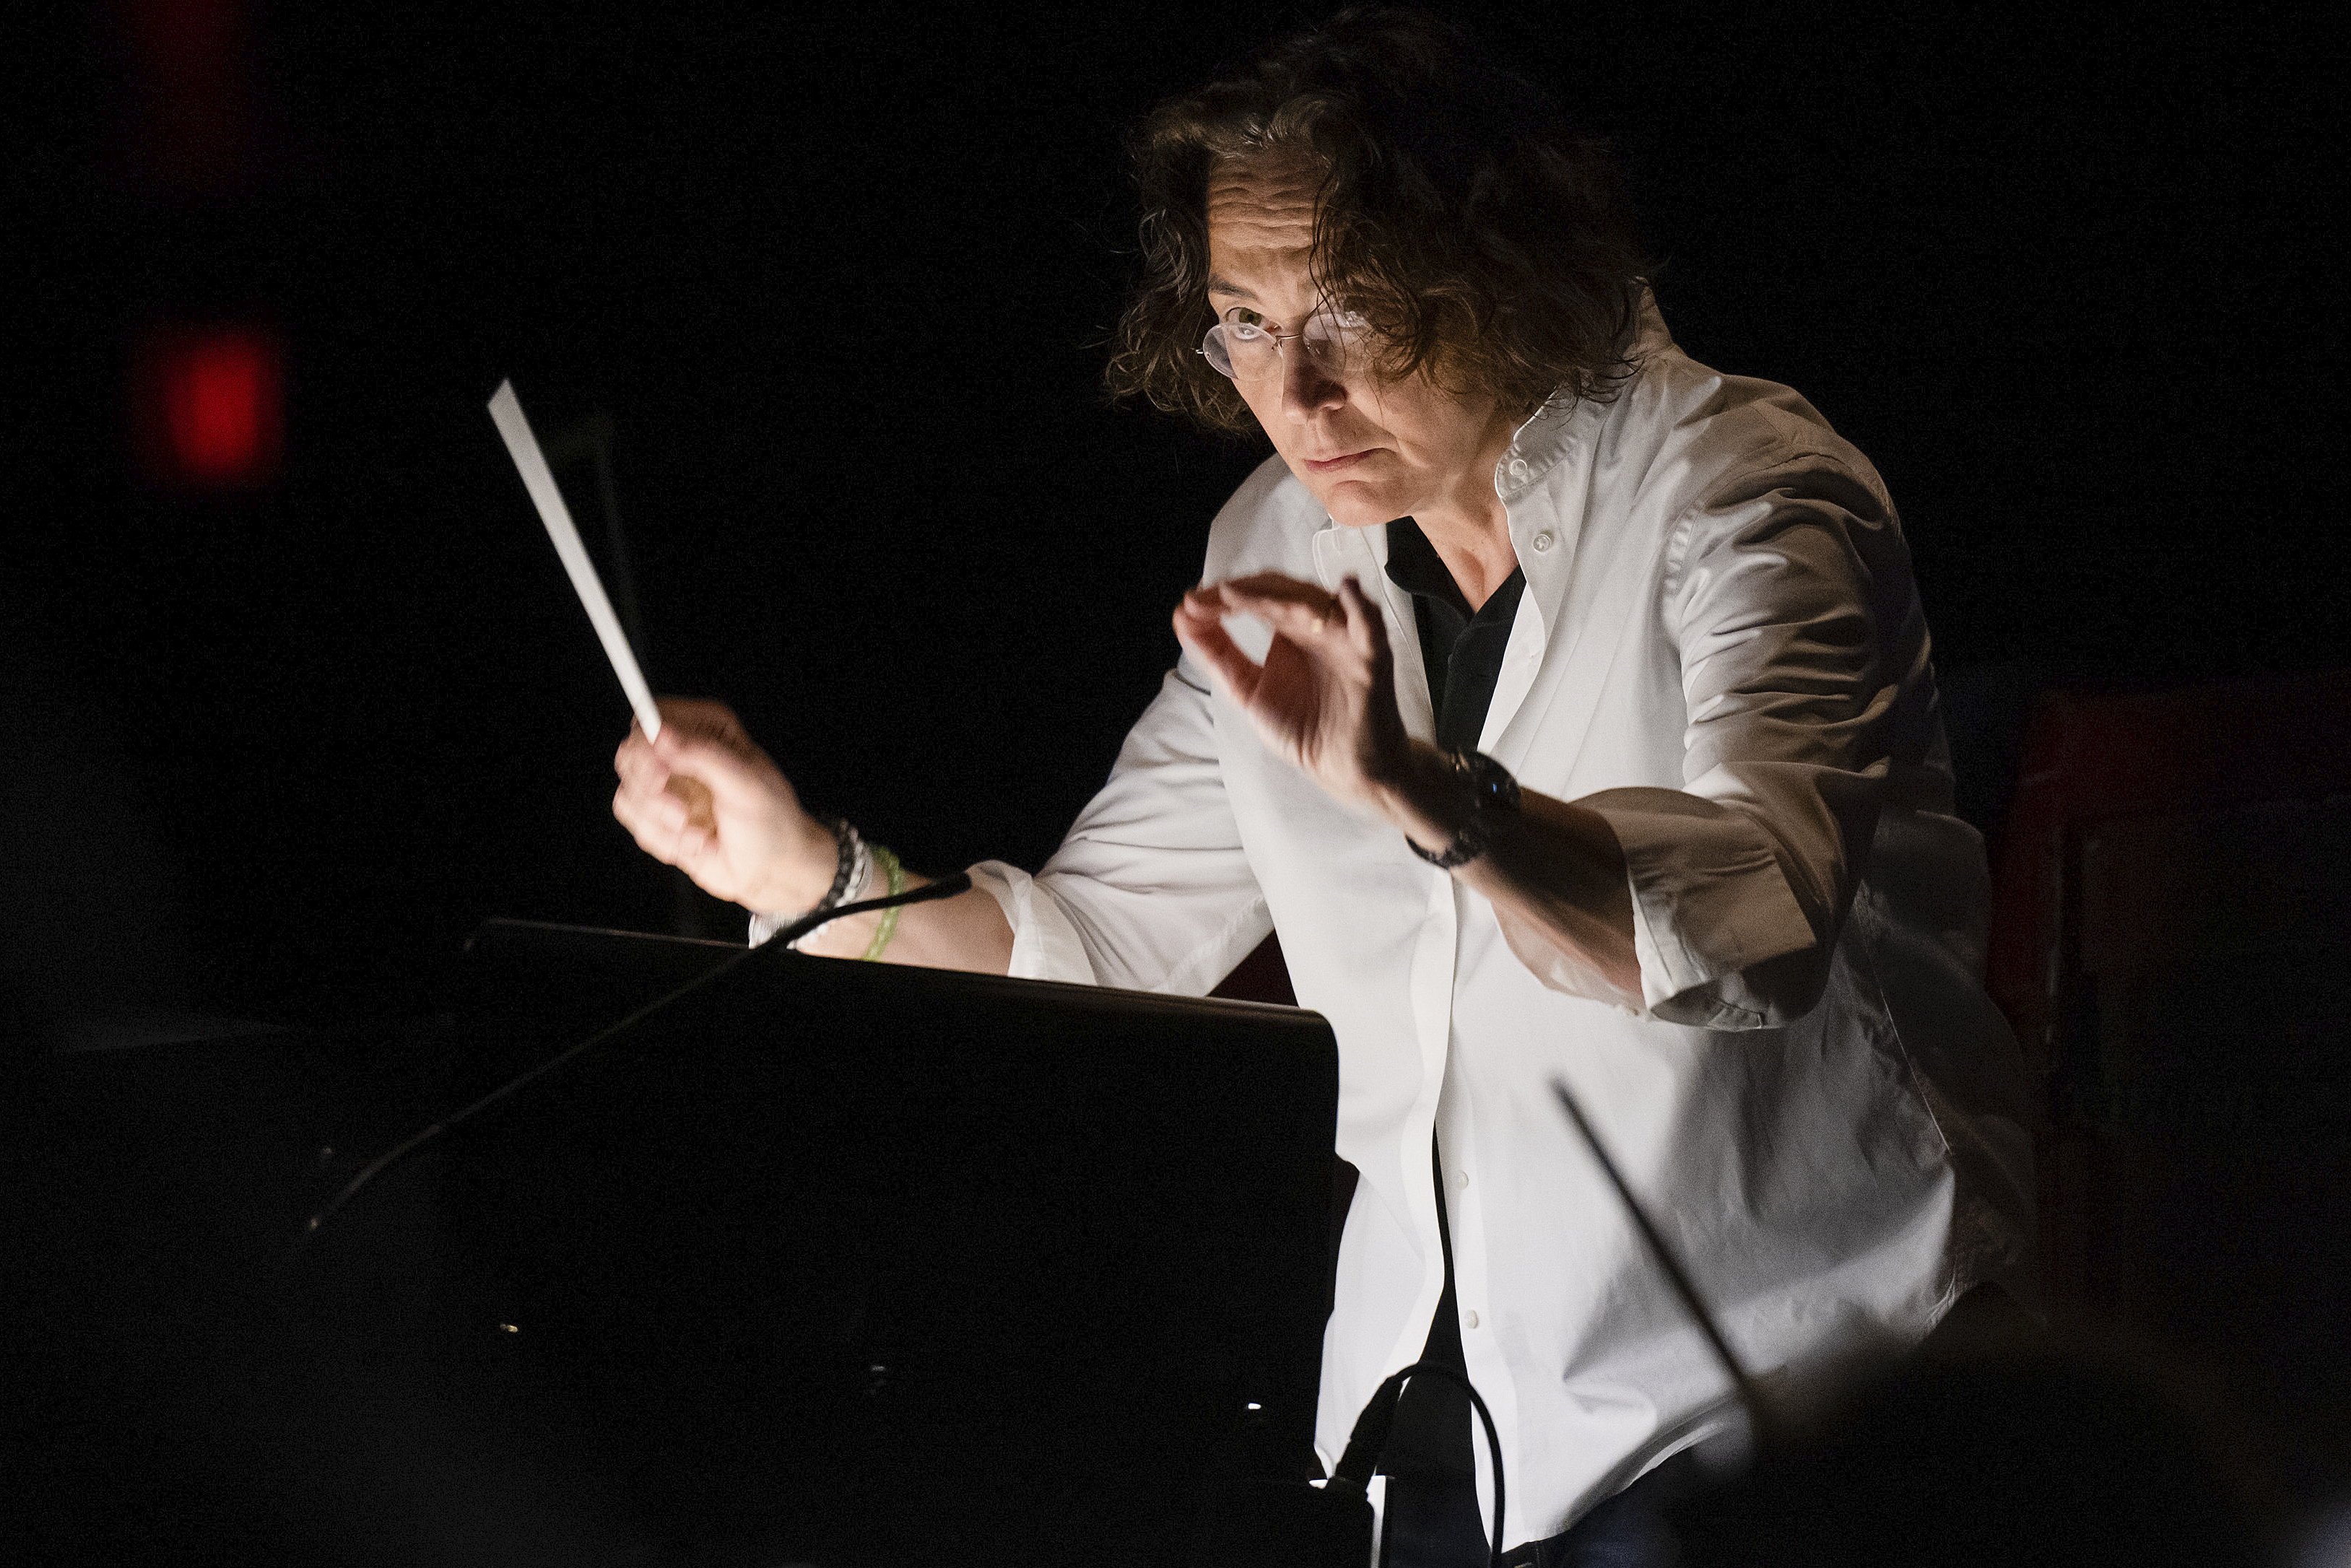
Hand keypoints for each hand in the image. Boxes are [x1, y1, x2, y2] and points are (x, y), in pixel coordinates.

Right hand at [612, 698, 836, 913]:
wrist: (772, 868)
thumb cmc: (771, 822)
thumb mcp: (746, 785)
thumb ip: (704, 755)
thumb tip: (662, 734)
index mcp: (708, 729)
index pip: (655, 716)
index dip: (647, 746)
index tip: (662, 775)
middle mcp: (682, 751)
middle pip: (630, 754)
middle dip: (652, 793)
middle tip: (681, 814)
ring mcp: (667, 783)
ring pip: (628, 793)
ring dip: (662, 825)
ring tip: (699, 834)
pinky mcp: (657, 813)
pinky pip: (634, 822)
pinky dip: (663, 841)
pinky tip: (694, 843)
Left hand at [1172, 573, 1411, 811]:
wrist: (1344, 769)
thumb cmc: (1306, 728)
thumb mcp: (1248, 690)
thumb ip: (1218, 655)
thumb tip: (1183, 617)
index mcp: (1290, 631)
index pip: (1255, 597)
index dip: (1221, 598)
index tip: (1189, 605)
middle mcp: (1317, 627)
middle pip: (1280, 592)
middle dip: (1239, 593)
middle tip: (1205, 599)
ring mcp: (1344, 639)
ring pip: (1313, 603)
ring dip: (1276, 596)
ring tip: (1237, 595)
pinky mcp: (1371, 660)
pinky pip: (1370, 628)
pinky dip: (1361, 607)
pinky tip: (1346, 589)